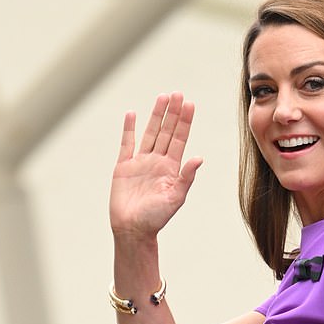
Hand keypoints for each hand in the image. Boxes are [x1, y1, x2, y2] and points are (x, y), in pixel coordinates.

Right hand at [109, 92, 202, 240]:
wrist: (133, 230)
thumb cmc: (156, 218)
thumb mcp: (175, 198)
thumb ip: (186, 177)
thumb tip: (199, 158)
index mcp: (171, 169)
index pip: (179, 139)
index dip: (184, 122)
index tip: (190, 104)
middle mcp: (157, 162)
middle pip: (166, 132)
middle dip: (172, 113)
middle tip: (178, 93)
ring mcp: (140, 162)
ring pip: (150, 133)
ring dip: (156, 116)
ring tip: (163, 97)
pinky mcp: (123, 166)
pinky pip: (127, 144)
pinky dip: (129, 129)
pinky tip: (132, 113)